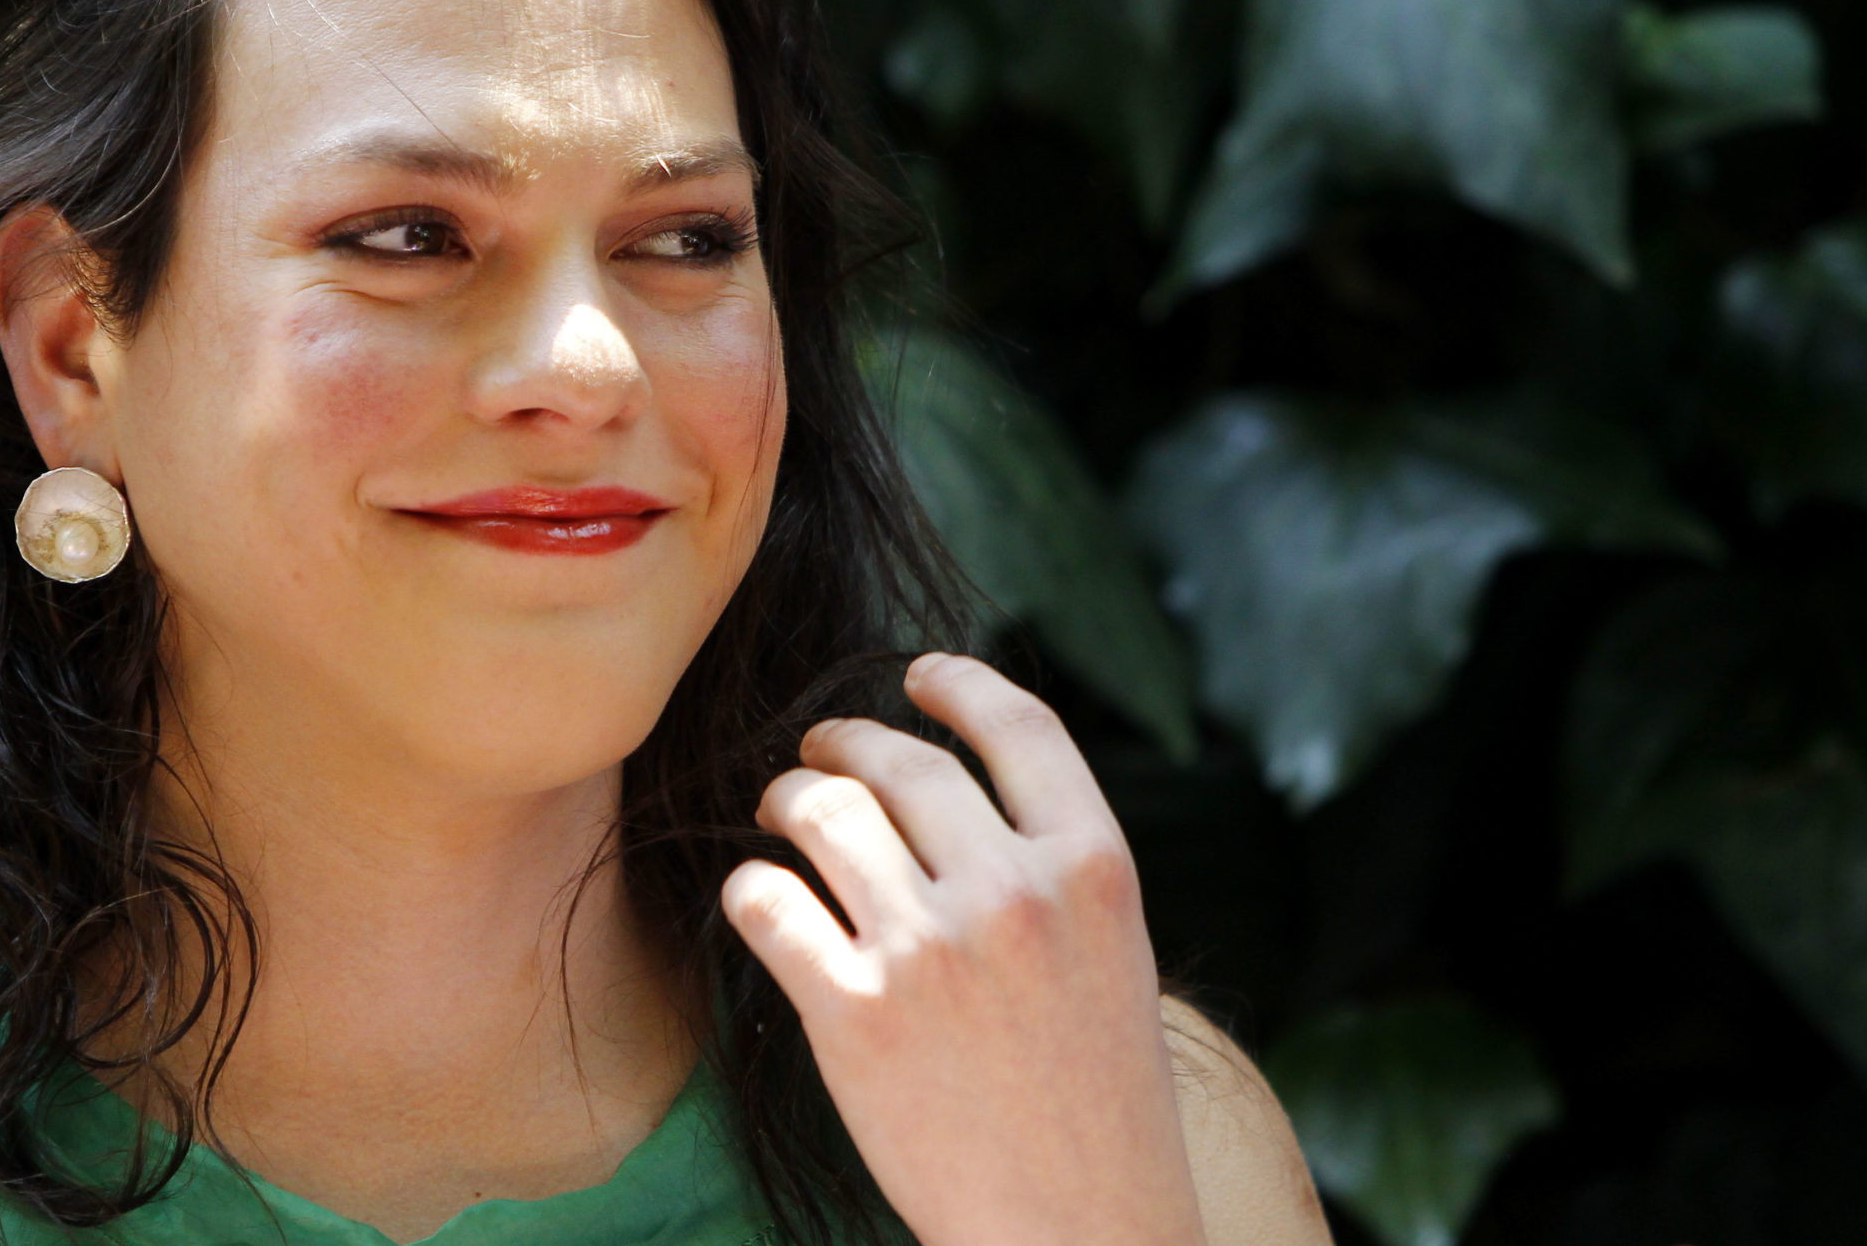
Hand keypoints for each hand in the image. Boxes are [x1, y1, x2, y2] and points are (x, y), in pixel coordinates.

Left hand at [722, 653, 1207, 1245]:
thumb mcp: (1114, 962)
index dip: (960, 684)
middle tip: (819, 754)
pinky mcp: (853, 1014)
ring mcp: (931, 952)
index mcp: (1096, 870)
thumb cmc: (1097, 1109)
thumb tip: (963, 794)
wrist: (1080, 1234)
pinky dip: (752, 889)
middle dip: (846, 742)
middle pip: (904, 762)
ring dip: (789, 800)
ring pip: (824, 813)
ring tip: (781, 814)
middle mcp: (1015, 893)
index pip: (1021, 728)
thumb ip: (1053, 873)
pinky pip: (768, 901)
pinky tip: (758, 900)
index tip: (919, 676)